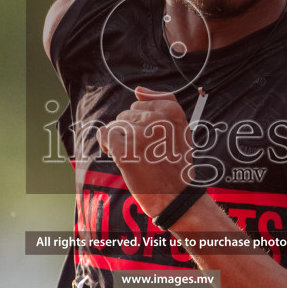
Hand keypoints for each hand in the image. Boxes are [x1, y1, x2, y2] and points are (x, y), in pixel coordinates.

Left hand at [97, 87, 197, 216]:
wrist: (175, 197)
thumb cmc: (176, 164)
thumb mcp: (181, 129)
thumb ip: (164, 103)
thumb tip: (138, 90)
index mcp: (172, 113)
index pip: (140, 104)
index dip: (139, 120)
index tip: (147, 137)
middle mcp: (157, 121)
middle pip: (126, 114)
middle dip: (129, 130)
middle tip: (141, 150)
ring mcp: (140, 136)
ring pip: (115, 125)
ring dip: (118, 139)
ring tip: (131, 154)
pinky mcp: (125, 151)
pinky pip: (105, 134)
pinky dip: (106, 144)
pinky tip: (115, 154)